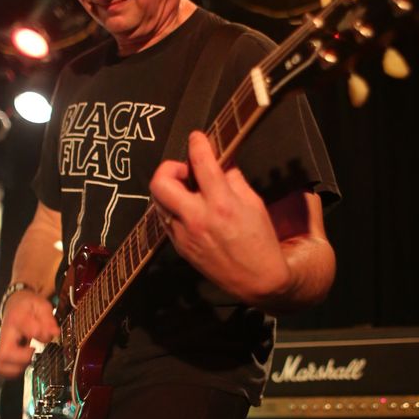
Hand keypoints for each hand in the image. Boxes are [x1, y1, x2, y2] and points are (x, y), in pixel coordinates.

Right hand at [0, 290, 58, 378]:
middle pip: (4, 354)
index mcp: (17, 318)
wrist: (16, 305)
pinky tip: (23, 364)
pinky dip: (11, 371)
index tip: (47, 335)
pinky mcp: (2, 352)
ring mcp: (2, 344)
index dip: (39, 334)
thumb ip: (48, 319)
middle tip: (34, 351)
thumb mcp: (42, 305)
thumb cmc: (29, 307)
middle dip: (23, 358)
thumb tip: (54, 333)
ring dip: (16, 367)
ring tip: (29, 359)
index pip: (24, 327)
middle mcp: (6, 333)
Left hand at [149, 131, 292, 304]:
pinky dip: (174, 208)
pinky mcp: (179, 247)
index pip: (200, 163)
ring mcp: (184, 234)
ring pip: (158, 201)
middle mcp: (197, 219)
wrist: (256, 280)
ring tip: (188, 191)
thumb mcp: (253, 203)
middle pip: (161, 182)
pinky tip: (190, 211)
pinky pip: (166, 219)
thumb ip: (233, 178)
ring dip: (170, 189)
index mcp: (221, 205)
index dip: (197, 143)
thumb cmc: (260, 241)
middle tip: (185, 171)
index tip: (197, 138)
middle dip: (169, 168)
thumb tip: (221, 160)